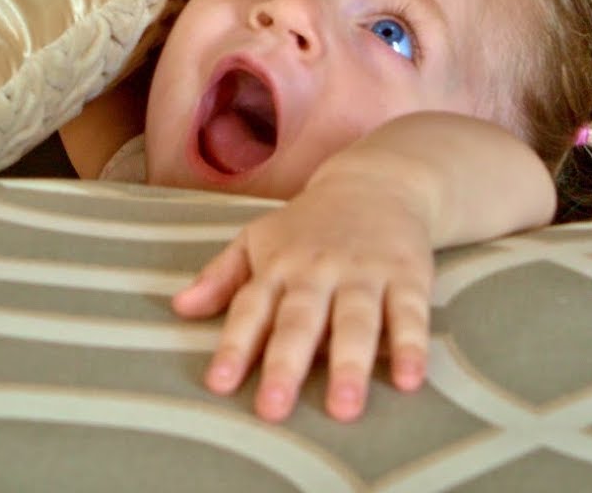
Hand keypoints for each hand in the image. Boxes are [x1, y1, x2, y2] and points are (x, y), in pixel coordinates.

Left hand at [171, 175, 433, 422]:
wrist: (378, 181)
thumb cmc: (310, 223)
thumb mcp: (259, 239)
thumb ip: (223, 276)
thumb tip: (180, 308)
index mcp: (279, 266)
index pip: (251, 309)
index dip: (235, 346)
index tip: (220, 384)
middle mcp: (319, 270)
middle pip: (301, 320)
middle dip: (286, 365)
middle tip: (274, 410)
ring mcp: (365, 273)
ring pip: (356, 321)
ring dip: (350, 363)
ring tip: (344, 408)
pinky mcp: (408, 275)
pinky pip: (410, 314)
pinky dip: (411, 347)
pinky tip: (409, 381)